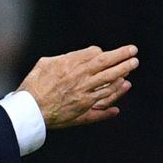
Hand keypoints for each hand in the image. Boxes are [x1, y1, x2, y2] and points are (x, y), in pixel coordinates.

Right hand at [19, 45, 137, 128]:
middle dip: (122, 56)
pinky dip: (115, 94)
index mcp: (69, 65)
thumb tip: (78, 55)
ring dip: (123, 72)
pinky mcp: (84, 108)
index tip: (105, 53)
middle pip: (106, 64)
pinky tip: (124, 86)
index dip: (102, 52)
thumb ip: (64, 58)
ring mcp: (84, 94)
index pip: (94, 54)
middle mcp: (79, 78)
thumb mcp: (44, 63)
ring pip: (109, 81)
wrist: (29, 111)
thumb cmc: (33, 86)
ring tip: (132, 65)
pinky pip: (104, 100)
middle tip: (133, 51)